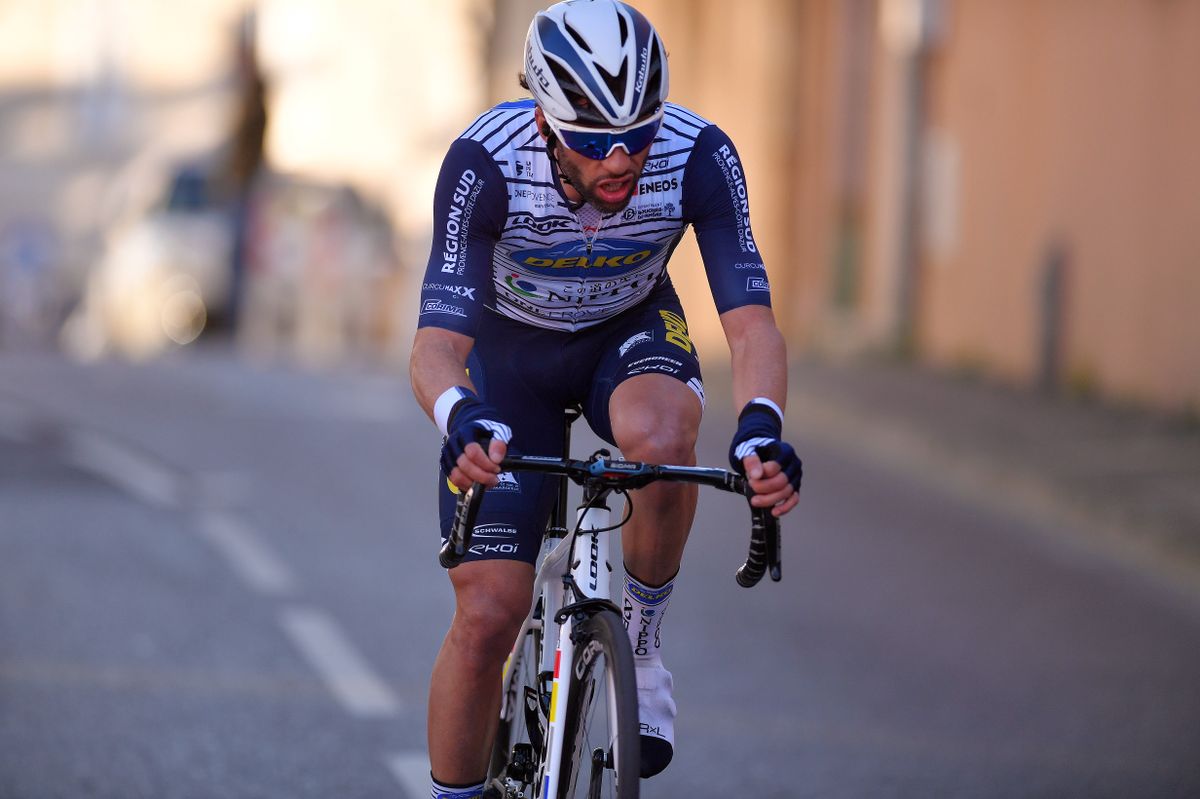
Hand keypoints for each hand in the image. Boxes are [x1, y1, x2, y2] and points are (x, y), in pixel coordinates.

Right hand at [441, 398, 510, 490]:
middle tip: (494, 479)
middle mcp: (454, 442)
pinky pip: (453, 479)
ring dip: (473, 483)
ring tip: (486, 483)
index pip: (472, 451)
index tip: (497, 468)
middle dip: (481, 476)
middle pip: (464, 465)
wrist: (473, 426)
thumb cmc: (486, 430)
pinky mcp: (446, 463)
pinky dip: (465, 485)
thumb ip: (499, 443)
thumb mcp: (498, 430)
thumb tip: (496, 459)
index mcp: (466, 432)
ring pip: (456, 475)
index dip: (486, 463)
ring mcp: (448, 454)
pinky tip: (477, 484)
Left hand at [729, 401, 801, 516]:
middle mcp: (793, 464)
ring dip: (770, 499)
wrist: (761, 451)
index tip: (751, 478)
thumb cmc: (756, 450)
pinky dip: (785, 507)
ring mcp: (795, 476)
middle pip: (782, 481)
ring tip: (755, 501)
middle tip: (751, 487)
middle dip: (764, 488)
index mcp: (784, 451)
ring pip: (787, 492)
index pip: (775, 467)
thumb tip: (757, 475)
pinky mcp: (795, 487)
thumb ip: (752, 461)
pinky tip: (774, 512)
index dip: (762, 475)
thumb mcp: (749, 450)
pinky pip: (794, 499)